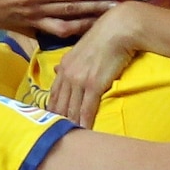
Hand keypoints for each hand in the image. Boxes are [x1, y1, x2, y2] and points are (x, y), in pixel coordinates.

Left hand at [46, 2, 144, 127]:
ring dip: (70, 125)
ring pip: (71, 109)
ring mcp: (79, 80)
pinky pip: (86, 109)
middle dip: (57, 121)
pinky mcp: (93, 85)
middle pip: (59, 104)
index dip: (52, 109)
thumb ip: (68, 62)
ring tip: (69, 140)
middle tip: (55, 137)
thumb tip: (57, 69)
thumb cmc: (104, 37)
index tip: (49, 122)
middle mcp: (67, 74)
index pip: (54, 93)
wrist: (119, 29)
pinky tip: (84, 132)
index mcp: (64, 66)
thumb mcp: (80, 49)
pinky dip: (84, 122)